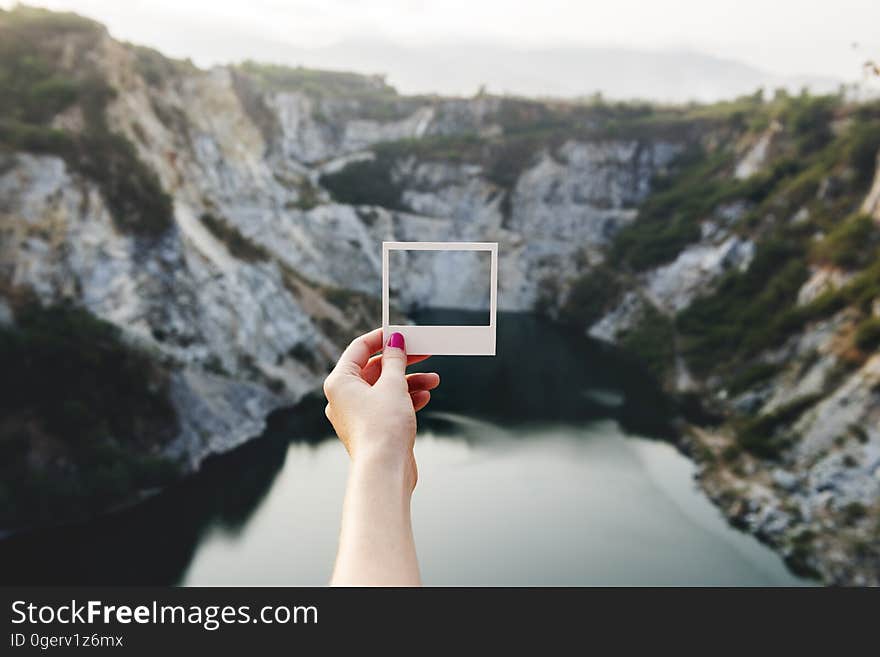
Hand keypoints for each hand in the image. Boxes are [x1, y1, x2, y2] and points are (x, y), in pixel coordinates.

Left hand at [323, 328, 438, 488]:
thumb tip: (395, 342)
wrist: (384, 470)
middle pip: (374, 369)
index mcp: (340, 382)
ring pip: (384, 388)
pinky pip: (387, 405)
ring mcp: (356, 415)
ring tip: (433, 380)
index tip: (401, 332)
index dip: (381, 338)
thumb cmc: (382, 428)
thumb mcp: (393, 385)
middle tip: (424, 353)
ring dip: (409, 381)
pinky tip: (424, 396)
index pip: (359, 348)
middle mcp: (344, 397)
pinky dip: (405, 399)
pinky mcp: (371, 428)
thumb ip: (395, 360)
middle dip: (402, 362)